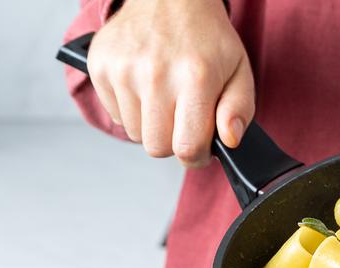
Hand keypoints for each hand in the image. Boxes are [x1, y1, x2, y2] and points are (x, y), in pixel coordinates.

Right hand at [87, 0, 253, 167]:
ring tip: (165, 98)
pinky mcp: (99, 66)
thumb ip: (239, 109)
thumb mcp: (239, 71)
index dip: (197, 157)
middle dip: (173, 142)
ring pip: (134, 133)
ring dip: (151, 125)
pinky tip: (145, 87)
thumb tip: (228, 140)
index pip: (187, 148)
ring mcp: (123, 69)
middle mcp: (155, 74)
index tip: (200, 148)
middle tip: (184, 121)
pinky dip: (131, 109)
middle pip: (157, 147)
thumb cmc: (207, 38)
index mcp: (195, 78)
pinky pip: (115, 114)